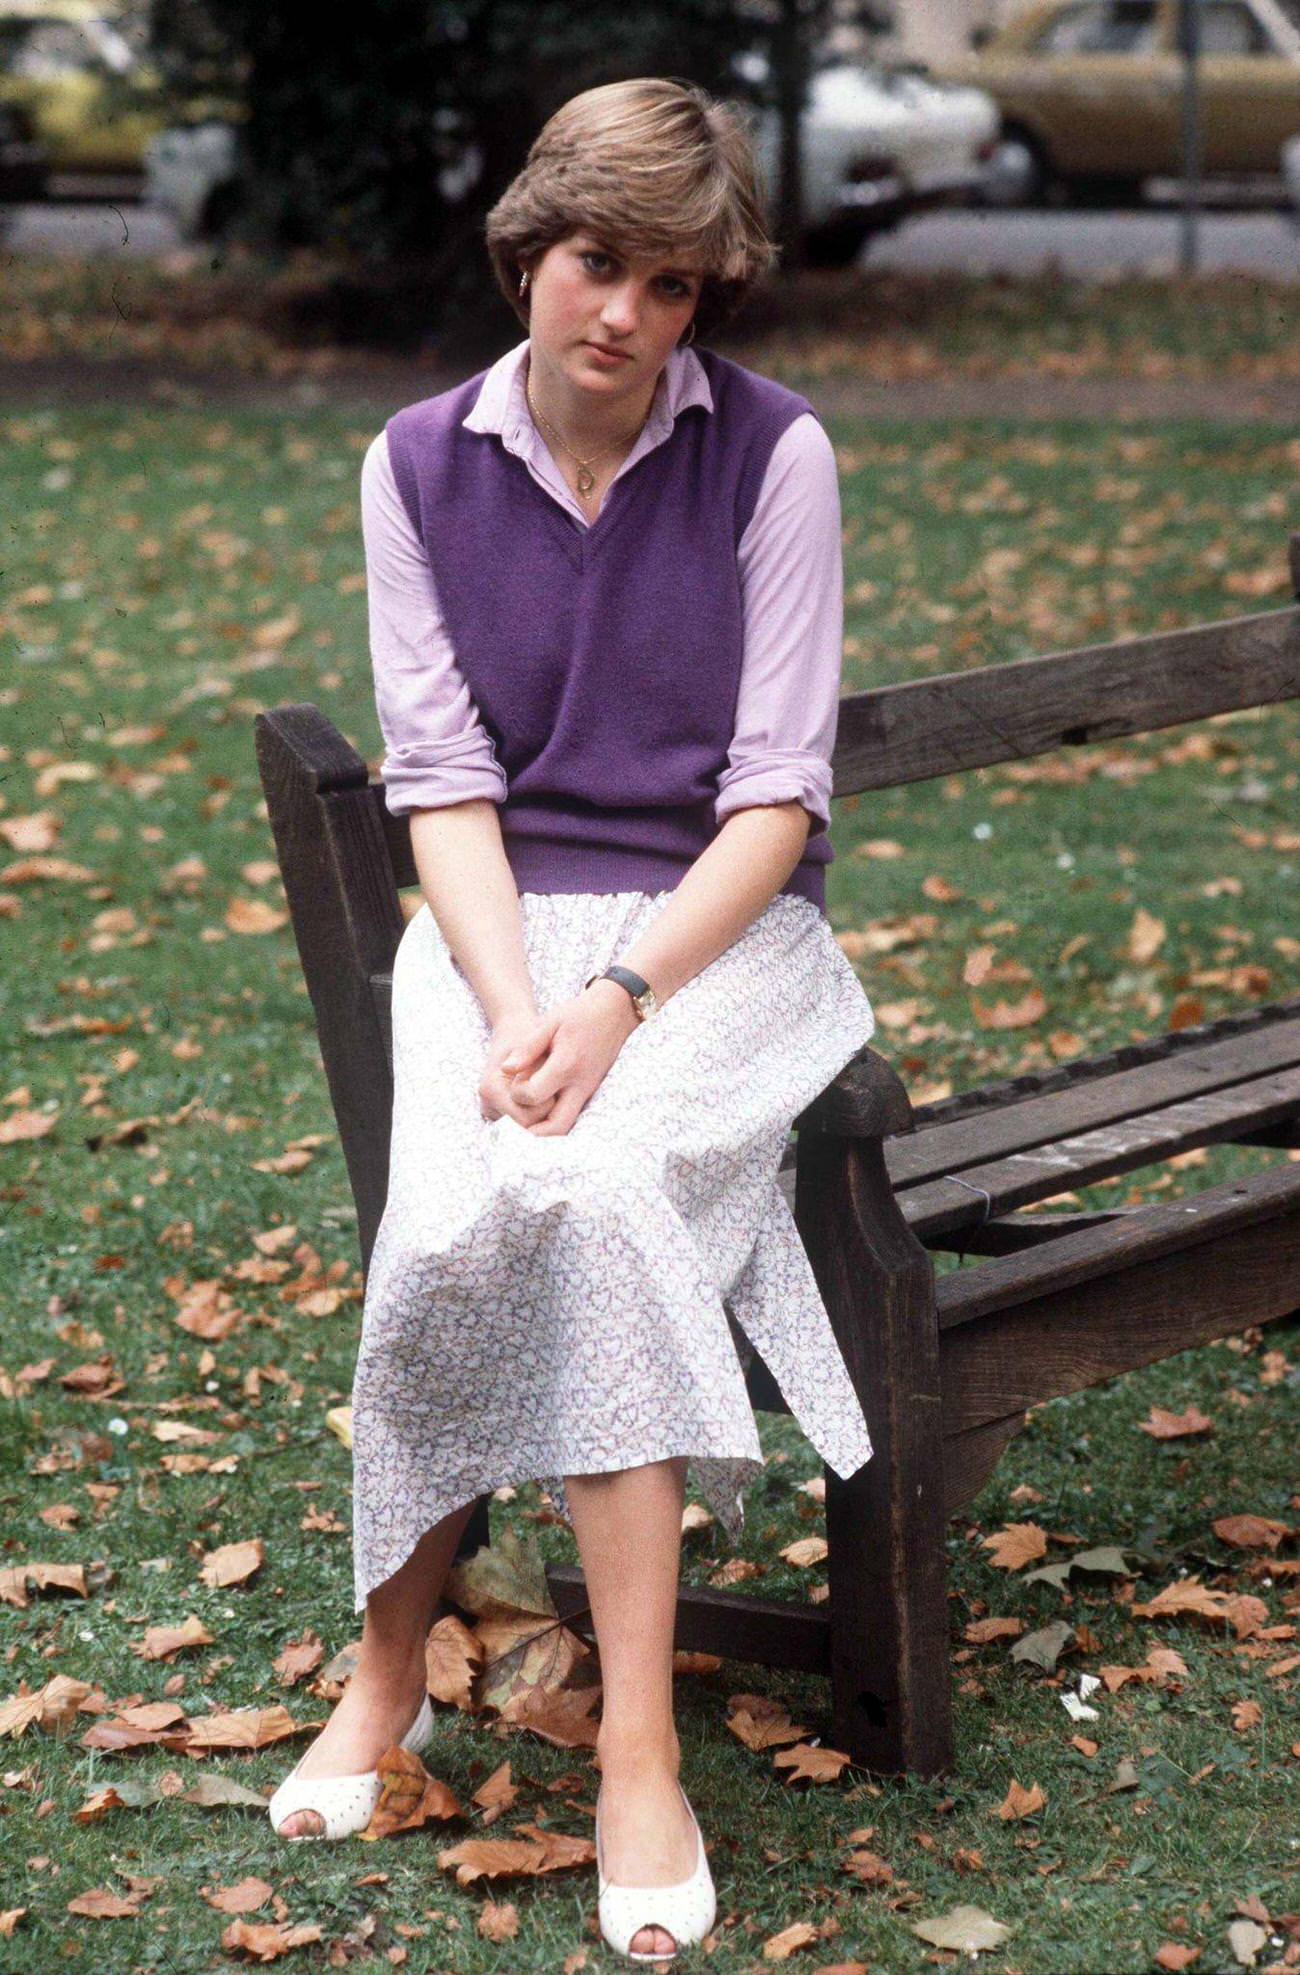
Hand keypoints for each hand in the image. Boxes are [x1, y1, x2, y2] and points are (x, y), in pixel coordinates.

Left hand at [494, 980, 638, 1135]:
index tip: (514, 1081)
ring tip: (524, 1121)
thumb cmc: (578, 1015)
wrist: (614, 1012)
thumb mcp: (548, 1023)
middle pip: (556, 1127)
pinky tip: (539, 1112)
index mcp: (566, 1065)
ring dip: (544, 1130)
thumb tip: (506, 1069)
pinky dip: (553, 1120)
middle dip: (533, 1133)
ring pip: (566, 1127)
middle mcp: (579, 1085)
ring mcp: (588, 1092)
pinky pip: (571, 1116)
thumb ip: (527, 1047)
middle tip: (515, 1126)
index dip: (518, 1093)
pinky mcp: (589, 1092)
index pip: (533, 1096)